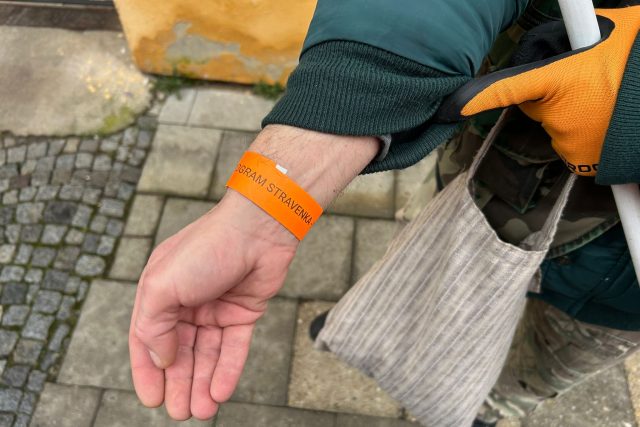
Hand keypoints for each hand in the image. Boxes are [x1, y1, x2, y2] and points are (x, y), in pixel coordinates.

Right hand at [129, 192, 296, 419]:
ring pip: (207, 355)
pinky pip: (233, 348)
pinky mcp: (243, 312)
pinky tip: (221, 392)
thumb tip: (160, 358)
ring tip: (203, 411)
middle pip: (180, 353)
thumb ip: (153, 325)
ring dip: (203, 383)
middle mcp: (186, 302)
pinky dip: (227, 370)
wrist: (257, 229)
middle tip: (181, 413)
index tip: (151, 400)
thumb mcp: (162, 285)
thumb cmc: (206, 248)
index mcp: (160, 293)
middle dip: (179, 384)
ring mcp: (215, 308)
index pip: (147, 340)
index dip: (148, 371)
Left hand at [436, 7, 639, 178]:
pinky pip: (571, 143)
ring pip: (555, 124)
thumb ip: (578, 33)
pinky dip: (584, 134)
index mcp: (561, 78)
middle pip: (535, 104)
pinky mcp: (584, 162)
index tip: (449, 108)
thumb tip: (568, 30)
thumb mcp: (609, 31)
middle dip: (552, 94)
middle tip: (590, 80)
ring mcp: (571, 141)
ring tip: (609, 101)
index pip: (507, 87)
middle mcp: (559, 115)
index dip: (475, 98)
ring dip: (572, 114)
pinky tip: (609, 121)